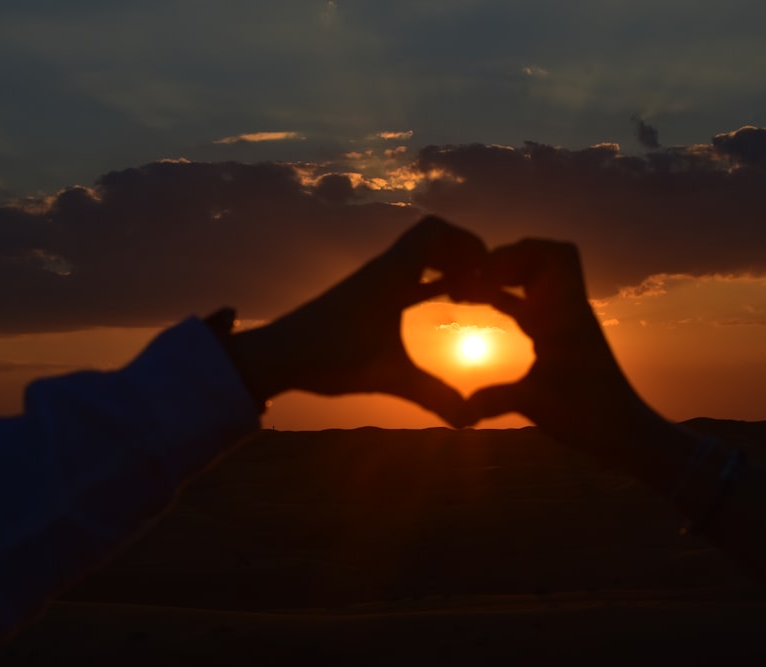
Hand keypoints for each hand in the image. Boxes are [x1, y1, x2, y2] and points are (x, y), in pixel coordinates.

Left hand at [232, 216, 486, 427]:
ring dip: (445, 266)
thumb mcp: (387, 376)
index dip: (468, 242)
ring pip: (416, 256)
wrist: (276, 355)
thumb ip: (432, 395)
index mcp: (391, 273)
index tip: (490, 270)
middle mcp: (382, 269)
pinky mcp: (364, 297)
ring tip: (467, 294)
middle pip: (430, 238)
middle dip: (463, 254)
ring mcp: (372, 282)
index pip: (435, 230)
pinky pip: (405, 275)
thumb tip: (468, 420)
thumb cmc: (328, 357)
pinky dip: (428, 280)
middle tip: (485, 284)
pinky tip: (438, 304)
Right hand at [468, 239, 671, 464]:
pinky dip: (510, 298)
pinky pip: (534, 304)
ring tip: (475, 287)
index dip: (515, 253)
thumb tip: (459, 413)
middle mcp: (570, 310)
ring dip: (510, 277)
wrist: (624, 432)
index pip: (551, 257)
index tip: (482, 271)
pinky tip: (485, 304)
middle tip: (477, 274)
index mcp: (567, 313)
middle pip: (546, 258)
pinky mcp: (562, 338)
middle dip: (510, 258)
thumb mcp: (536, 404)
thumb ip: (495, 401)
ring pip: (540, 280)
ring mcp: (566, 323)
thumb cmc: (590, 415)